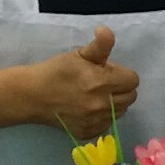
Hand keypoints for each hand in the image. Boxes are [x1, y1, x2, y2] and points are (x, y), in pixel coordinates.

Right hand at [26, 26, 140, 138]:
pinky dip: (102, 117)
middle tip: (102, 83)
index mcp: (101, 82)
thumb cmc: (56, 71)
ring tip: (94, 96)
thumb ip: (100, 45)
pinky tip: (88, 108)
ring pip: (121, 112)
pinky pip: (107, 124)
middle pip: (130, 97)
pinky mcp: (88, 133)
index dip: (121, 73)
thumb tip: (106, 31)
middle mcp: (101, 104)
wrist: (32, 96)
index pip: (132, 80)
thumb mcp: (79, 54)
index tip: (106, 72)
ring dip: (114, 103)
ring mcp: (95, 121)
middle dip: (120, 88)